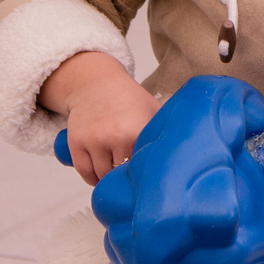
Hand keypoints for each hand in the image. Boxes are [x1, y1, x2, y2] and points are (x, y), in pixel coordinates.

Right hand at [38, 51, 159, 185]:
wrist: (96, 84)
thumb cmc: (129, 99)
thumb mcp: (153, 110)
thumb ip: (166, 130)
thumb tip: (188, 151)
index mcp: (137, 129)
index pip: (144, 164)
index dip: (148, 173)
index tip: (152, 177)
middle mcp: (114, 136)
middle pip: (123, 173)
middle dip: (128, 176)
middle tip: (135, 178)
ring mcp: (93, 140)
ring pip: (102, 175)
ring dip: (109, 180)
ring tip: (118, 178)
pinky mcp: (76, 143)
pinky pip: (84, 172)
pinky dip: (92, 179)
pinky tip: (100, 178)